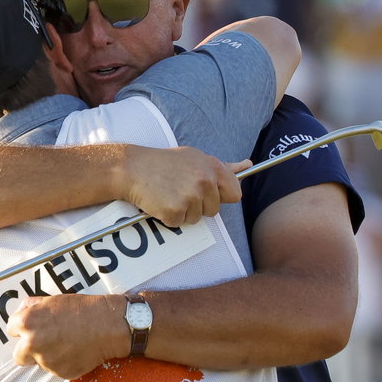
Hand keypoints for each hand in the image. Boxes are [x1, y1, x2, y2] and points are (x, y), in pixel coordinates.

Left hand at [6, 294, 128, 379]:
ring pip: (39, 363)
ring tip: (66, 342)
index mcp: (26, 323)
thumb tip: (20, 312)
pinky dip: (62, 363)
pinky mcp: (60, 372)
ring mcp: (46, 361)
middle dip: (28, 350)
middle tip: (44, 342)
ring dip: (48, 356)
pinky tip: (74, 351)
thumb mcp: (51, 300)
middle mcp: (32, 344)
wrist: (107, 325)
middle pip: (18, 356)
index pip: (10, 330)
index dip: (22, 329)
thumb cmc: (81, 310)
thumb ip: (30, 306)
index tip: (31, 329)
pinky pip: (56, 369)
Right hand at [118, 146, 248, 226]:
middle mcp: (205, 182)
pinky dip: (168, 217)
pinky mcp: (174, 211)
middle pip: (214, 210)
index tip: (206, 192)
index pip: (234, 194)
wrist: (133, 168)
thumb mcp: (196, 158)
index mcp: (213, 168)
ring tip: (169, 194)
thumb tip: (248, 165)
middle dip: (199, 205)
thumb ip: (223, 167)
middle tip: (180, 190)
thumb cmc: (165, 163)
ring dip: (183, 211)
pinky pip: (178, 223)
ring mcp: (190, 198)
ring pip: (196, 218)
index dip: (220, 196)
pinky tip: (161, 201)